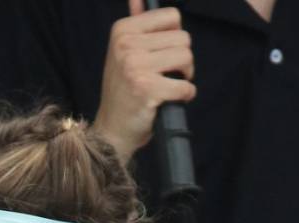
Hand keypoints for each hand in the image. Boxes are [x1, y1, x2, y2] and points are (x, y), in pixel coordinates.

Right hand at [94, 1, 195, 163]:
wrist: (112, 130)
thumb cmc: (123, 92)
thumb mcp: (123, 53)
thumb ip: (136, 24)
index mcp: (123, 30)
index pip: (172, 16)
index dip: (175, 37)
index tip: (166, 53)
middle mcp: (127, 45)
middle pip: (183, 38)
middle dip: (183, 58)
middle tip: (170, 74)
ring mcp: (136, 66)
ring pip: (186, 57)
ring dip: (186, 75)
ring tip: (172, 85)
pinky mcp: (147, 89)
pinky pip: (185, 86)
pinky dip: (185, 95)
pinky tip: (172, 100)